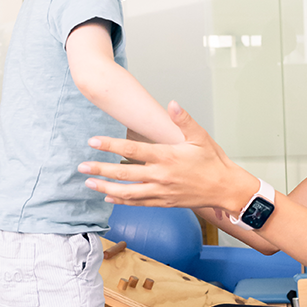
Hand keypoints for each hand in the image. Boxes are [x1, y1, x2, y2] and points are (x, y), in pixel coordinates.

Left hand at [78, 101, 257, 211]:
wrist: (225, 189)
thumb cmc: (213, 162)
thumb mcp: (200, 137)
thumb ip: (183, 120)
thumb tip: (172, 103)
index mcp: (167, 157)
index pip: (132, 150)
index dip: (110, 146)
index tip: (92, 142)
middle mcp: (160, 176)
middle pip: (123, 173)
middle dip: (100, 169)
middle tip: (81, 167)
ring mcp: (161, 192)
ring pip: (127, 192)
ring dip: (106, 188)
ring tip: (89, 184)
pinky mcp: (164, 202)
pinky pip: (138, 203)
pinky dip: (122, 201)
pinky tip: (109, 198)